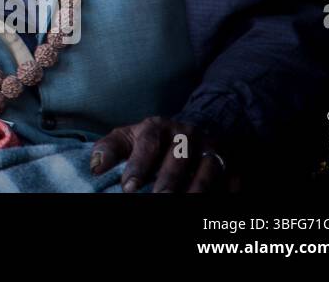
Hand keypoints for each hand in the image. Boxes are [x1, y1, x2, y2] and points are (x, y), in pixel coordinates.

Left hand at [90, 115, 232, 192]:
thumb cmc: (157, 139)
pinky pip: (231, 181)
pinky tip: (214, 202)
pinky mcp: (233, 165)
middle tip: (158, 198)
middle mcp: (187, 135)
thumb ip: (110, 148)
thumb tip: (94, 167)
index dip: (137, 165)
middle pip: (178, 159)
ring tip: (184, 204)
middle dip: (167, 181)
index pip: (148, 144)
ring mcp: (213, 149)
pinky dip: (224, 193)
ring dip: (196, 190)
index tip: (127, 187)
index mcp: (159, 128)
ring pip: (207, 171)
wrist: (204, 124)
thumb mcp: (131, 137)